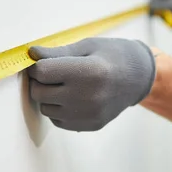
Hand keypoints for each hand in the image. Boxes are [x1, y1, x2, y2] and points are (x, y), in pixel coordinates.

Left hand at [27, 37, 155, 130]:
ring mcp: (89, 114)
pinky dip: (59, 109)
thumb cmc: (113, 56)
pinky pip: (58, 120)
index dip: (38, 65)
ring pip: (46, 108)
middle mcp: (88, 96)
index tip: (45, 62)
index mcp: (88, 71)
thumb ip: (58, 52)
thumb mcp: (88, 46)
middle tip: (55, 73)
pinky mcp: (90, 125)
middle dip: (41, 81)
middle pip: (39, 92)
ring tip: (67, 85)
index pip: (42, 72)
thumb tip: (31, 54)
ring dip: (49, 96)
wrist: (139, 77)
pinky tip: (74, 97)